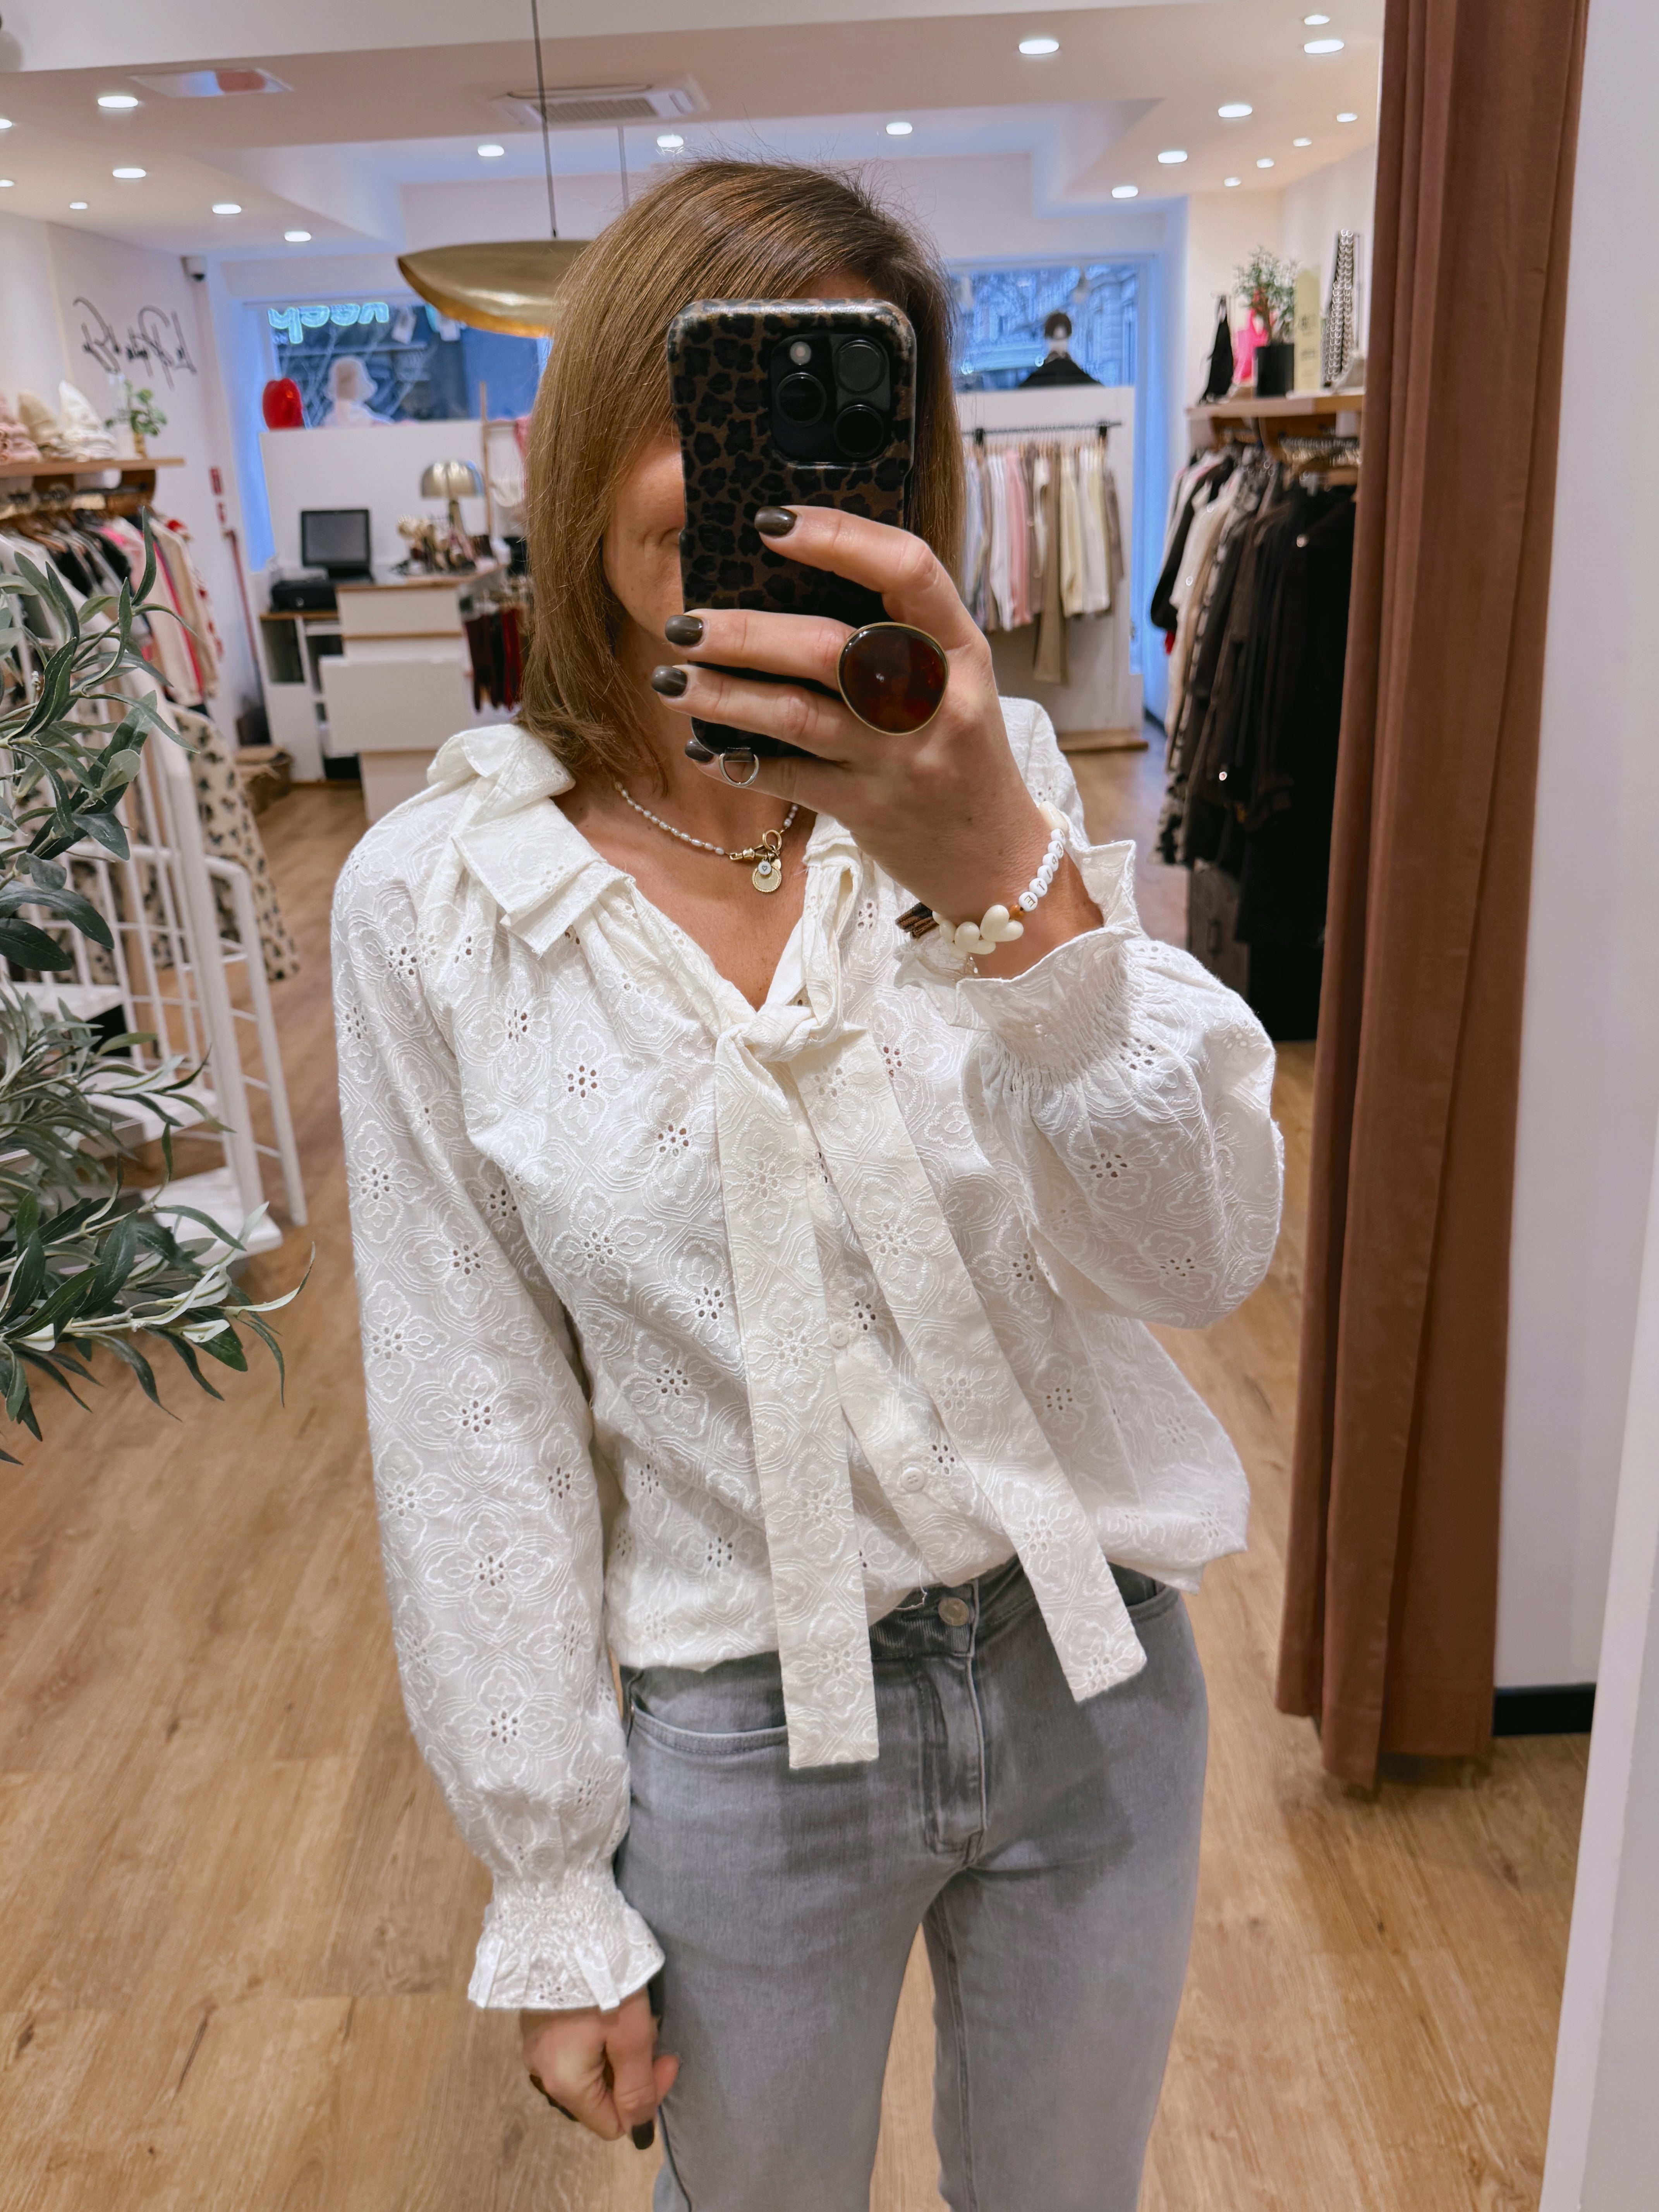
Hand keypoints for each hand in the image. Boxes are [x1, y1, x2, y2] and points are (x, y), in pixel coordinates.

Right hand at [520, 1987, 678, 2143]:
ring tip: (630, 2017)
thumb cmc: (603, 1983)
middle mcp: (542, 2074)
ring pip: (588, 2072)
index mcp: (564, 2085)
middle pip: (599, 2098)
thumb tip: (639, 2135)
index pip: (613, 2124)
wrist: (561, 1926)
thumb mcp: (632, 2037)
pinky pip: (573, 2049)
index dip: (647, 2098)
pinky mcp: (537, 2023)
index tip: (666, 2056)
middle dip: (632, 2073)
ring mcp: (536, 2048)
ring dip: (616, 2054)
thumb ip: (638, 2090)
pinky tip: (608, 2007)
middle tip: (650, 2031)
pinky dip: (597, 2038)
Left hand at [652, 506, 1100, 975]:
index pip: (907, 569)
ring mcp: (902, 759)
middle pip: (831, 645)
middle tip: (683, 623)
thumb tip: (796, 584)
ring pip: (798, 714)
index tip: (770, 521)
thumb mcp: (955, 682)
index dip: (838, 535)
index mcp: (962, 648)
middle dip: (745, 631)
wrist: (998, 859)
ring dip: (723, 695)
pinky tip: (703, 748)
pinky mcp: (872, 810)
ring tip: (670, 679)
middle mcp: (937, 699)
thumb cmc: (962, 753)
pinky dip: (740, 762)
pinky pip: (791, 779)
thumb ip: (899, 635)